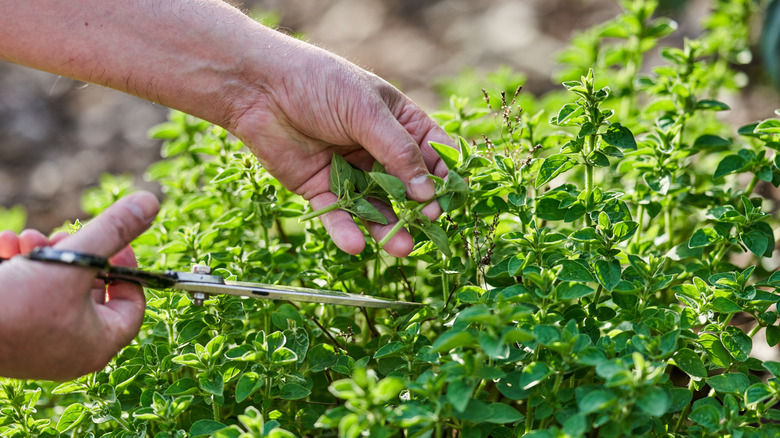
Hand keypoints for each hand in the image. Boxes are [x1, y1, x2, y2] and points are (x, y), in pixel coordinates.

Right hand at [0, 191, 158, 379]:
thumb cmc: (16, 306)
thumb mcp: (74, 259)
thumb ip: (114, 230)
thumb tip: (150, 203)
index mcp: (98, 343)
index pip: (133, 304)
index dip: (126, 267)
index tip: (112, 243)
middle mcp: (71, 350)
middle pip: (90, 292)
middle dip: (75, 255)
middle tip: (60, 236)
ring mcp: (38, 345)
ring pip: (54, 288)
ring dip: (41, 256)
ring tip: (25, 240)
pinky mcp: (11, 335)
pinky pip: (25, 297)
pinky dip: (17, 268)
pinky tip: (4, 248)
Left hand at [230, 40, 453, 256]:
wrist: (258, 87)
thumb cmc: (319, 83)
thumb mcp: (366, 111)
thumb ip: (398, 152)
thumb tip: (428, 192)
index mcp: (396, 121)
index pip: (431, 152)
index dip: (443, 175)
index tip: (452, 198)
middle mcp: (375, 148)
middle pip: (405, 186)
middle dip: (418, 208)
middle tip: (429, 226)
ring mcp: (349, 170)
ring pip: (374, 206)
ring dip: (388, 227)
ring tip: (402, 248)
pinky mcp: (320, 187)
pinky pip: (337, 213)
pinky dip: (346, 230)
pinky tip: (357, 245)